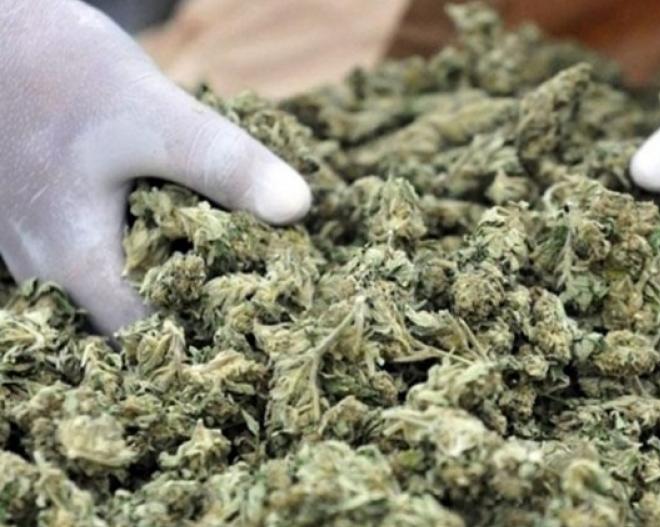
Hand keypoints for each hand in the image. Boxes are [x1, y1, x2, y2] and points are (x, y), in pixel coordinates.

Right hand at [0, 1, 310, 333]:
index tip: (267, 324)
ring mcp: (44, 254)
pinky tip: (196, 234)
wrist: (0, 37)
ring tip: (242, 270)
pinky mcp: (53, 228)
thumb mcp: (157, 117)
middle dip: (200, 316)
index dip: (210, 339)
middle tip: (266, 299)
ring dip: (178, 287)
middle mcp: (52, 276)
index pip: (151, 339)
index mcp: (77, 267)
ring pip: (119, 293)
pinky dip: (154, 256)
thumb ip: (223, 166)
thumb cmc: (65, 74)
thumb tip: (298, 208)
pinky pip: (108, 261)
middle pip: (134, 324)